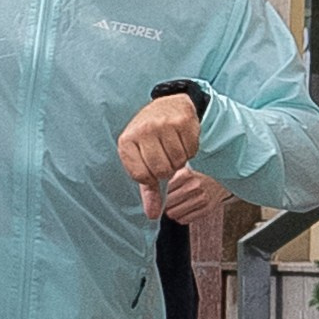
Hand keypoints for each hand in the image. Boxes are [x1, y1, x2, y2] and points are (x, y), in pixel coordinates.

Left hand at [119, 92, 201, 222]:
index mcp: (126, 141)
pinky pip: (191, 150)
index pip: (142, 176)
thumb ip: (148, 187)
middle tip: (165, 156)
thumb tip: (152, 214)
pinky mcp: (183, 121)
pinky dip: (190, 150)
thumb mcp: (142, 158)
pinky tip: (183, 139)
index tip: (151, 166)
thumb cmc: (152, 135)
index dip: (151, 177)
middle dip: (167, 169)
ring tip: (173, 147)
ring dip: (180, 160)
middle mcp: (143, 130)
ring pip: (178, 161)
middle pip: (161, 170)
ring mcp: (163, 124)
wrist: (170, 104)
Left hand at [162, 165, 226, 225]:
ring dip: (171, 212)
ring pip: (173, 213)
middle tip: (166, 202)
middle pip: (166, 203)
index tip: (158, 195)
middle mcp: (194, 186)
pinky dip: (180, 217)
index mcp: (185, 174)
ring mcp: (201, 199)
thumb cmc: (197, 177)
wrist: (220, 181)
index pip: (161, 190)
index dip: (157, 194)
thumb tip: (149, 195)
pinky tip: (183, 211)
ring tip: (175, 206)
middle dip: (163, 204)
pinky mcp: (206, 210)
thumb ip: (167, 180)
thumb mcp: (182, 172)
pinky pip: (184, 220)